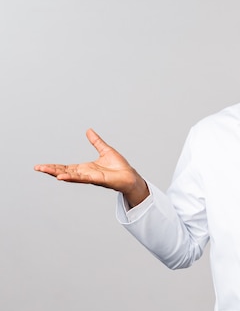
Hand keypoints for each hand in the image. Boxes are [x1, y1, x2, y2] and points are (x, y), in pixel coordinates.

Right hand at [34, 129, 148, 206]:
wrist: (131, 177)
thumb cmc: (120, 167)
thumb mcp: (105, 150)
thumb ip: (96, 142)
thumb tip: (89, 130)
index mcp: (85, 168)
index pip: (66, 167)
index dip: (54, 166)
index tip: (42, 166)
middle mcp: (86, 174)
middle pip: (65, 172)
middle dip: (51, 170)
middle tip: (38, 168)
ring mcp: (91, 178)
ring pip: (71, 176)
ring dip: (58, 174)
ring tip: (46, 171)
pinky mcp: (98, 180)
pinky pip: (83, 179)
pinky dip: (72, 177)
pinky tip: (62, 177)